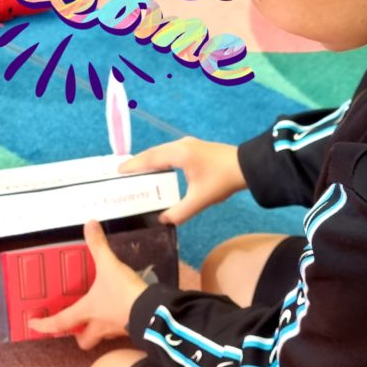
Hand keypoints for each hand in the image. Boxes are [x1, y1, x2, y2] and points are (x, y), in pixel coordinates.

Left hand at [29, 220, 147, 349]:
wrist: (153, 311)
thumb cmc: (123, 292)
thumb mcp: (109, 266)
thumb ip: (99, 246)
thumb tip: (89, 224)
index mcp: (88, 311)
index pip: (60, 322)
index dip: (45, 325)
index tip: (32, 325)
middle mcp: (99, 325)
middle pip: (84, 340)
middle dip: (78, 335)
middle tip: (76, 324)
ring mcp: (116, 330)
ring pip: (101, 335)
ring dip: (98, 328)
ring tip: (100, 314)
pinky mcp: (131, 329)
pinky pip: (118, 329)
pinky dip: (117, 322)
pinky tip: (121, 310)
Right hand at [119, 136, 246, 224]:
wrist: (248, 167)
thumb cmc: (222, 180)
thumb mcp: (200, 200)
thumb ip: (179, 212)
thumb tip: (163, 221)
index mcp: (178, 154)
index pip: (149, 158)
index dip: (133, 165)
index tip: (118, 171)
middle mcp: (181, 145)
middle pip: (153, 153)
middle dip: (138, 162)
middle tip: (124, 173)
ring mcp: (189, 145)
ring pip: (163, 152)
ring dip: (150, 160)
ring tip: (138, 172)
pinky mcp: (195, 149)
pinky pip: (171, 153)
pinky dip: (160, 160)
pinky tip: (160, 170)